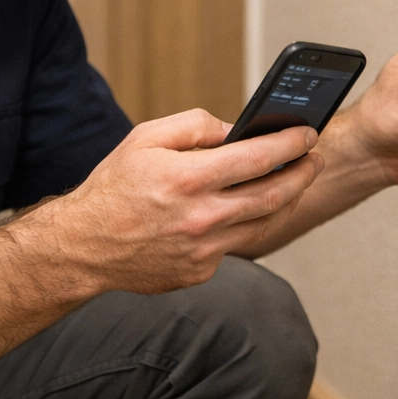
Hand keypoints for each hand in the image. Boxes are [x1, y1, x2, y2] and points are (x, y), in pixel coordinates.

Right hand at [43, 110, 322, 294]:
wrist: (84, 246)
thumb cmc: (113, 188)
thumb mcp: (145, 138)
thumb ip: (195, 126)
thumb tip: (235, 130)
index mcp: (188, 179)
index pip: (258, 157)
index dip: (291, 144)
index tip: (307, 134)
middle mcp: (201, 217)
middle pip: (274, 195)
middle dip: (302, 174)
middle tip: (313, 160)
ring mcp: (203, 250)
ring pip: (263, 223)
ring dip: (285, 200)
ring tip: (293, 181)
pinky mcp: (200, 271)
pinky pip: (234, 244)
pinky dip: (242, 224)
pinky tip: (240, 210)